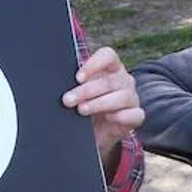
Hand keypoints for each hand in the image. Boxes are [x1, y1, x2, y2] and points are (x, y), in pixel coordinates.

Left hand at [62, 47, 144, 163]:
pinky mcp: (136, 116)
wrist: (94, 135)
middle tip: (68, 100)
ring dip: (99, 103)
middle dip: (86, 90)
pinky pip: (135, 114)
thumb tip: (56, 83)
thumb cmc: (85, 108)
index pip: (108, 56)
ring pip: (122, 96)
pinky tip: (108, 118)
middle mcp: (123, 80)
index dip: (94, 64)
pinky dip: (121, 116)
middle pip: (109, 80)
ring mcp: (132, 97)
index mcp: (110, 68)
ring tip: (81, 110)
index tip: (78, 77)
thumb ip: (73, 85)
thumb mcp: (77, 94)